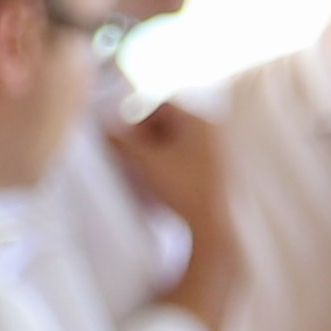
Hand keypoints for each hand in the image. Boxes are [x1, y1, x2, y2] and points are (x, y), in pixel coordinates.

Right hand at [106, 99, 240, 328]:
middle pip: (174, 123)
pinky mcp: (228, 174)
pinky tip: (167, 183)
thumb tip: (102, 129)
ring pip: (185, 143)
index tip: (125, 137)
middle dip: (149, 135)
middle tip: (133, 153)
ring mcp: (225, 153)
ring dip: (162, 151)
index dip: (138, 118)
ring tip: (147, 170)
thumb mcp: (144, 162)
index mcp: (200, 121)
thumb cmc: (183, 189)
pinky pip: (197, 160)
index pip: (162, 105)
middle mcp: (217, 132)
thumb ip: (120, 142)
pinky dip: (178, 165)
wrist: (217, 225)